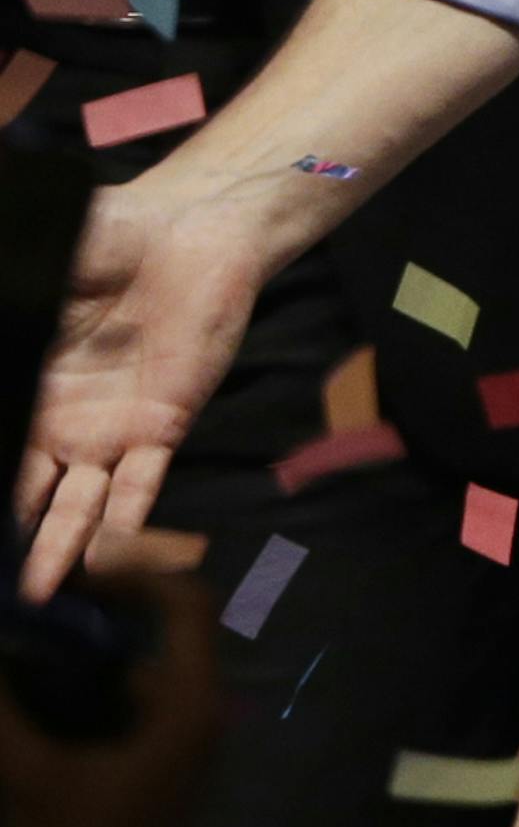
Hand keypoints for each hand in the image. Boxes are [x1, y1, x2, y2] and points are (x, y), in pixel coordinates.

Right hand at [0, 558, 220, 826]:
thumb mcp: (31, 780)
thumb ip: (4, 712)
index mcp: (190, 706)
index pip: (187, 603)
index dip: (135, 572)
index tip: (76, 571)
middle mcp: (198, 711)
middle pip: (165, 626)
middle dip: (107, 604)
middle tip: (47, 596)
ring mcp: (183, 736)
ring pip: (145, 661)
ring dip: (97, 641)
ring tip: (40, 628)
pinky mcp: (161, 758)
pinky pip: (137, 695)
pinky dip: (97, 677)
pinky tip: (47, 679)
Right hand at [16, 178, 271, 601]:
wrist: (192, 232)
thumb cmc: (112, 241)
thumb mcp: (45, 265)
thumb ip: (18, 296)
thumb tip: (4, 301)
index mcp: (27, 390)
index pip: (1, 451)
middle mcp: (61, 425)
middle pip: (25, 494)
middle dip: (9, 532)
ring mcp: (111, 432)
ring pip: (76, 506)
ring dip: (56, 548)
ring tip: (34, 593)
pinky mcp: (162, 427)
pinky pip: (142, 480)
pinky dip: (125, 514)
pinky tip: (106, 549)